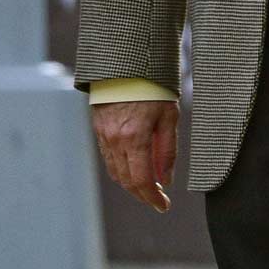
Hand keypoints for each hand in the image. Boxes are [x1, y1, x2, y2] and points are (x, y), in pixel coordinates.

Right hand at [91, 98, 178, 212]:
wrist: (125, 62)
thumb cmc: (153, 87)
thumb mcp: (169, 117)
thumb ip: (167, 151)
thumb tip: (166, 179)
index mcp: (135, 137)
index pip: (142, 180)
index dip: (153, 198)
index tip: (163, 206)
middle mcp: (115, 140)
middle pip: (126, 181)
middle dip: (142, 195)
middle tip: (157, 200)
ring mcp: (104, 135)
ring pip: (115, 171)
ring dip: (131, 184)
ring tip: (149, 186)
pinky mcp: (99, 129)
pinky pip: (109, 157)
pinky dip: (122, 169)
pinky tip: (135, 167)